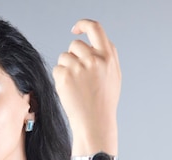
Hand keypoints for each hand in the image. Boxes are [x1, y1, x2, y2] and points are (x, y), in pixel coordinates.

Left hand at [53, 19, 120, 150]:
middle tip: (78, 76)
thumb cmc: (104, 102)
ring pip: (64, 57)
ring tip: (76, 86)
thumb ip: (107, 57)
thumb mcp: (114, 76)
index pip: (95, 28)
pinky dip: (60, 79)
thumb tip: (95, 42)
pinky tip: (69, 91)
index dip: (83, 25)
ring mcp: (79, 67)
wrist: (95, 123)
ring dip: (66, 69)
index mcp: (108, 56)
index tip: (76, 29)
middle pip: (75, 45)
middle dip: (73, 56)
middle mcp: (94, 59)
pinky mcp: (65, 76)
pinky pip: (57, 69)